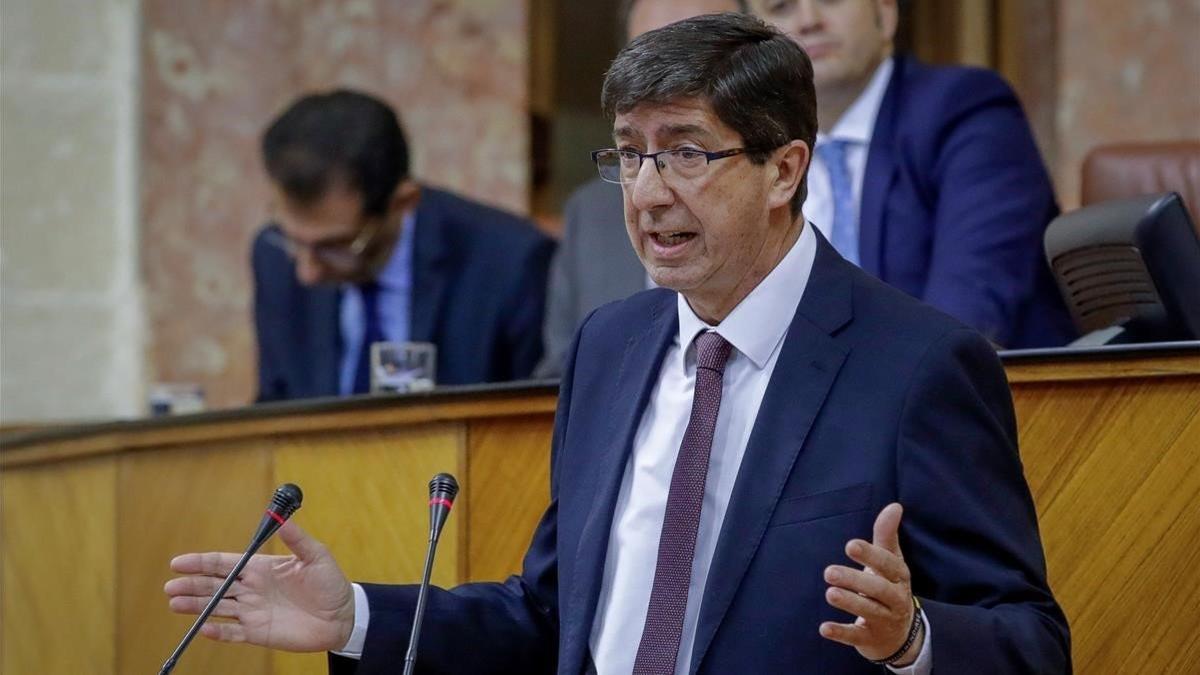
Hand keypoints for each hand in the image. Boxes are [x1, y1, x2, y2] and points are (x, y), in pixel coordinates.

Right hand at [164, 521, 355, 651]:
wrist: (343, 616)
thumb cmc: (331, 584)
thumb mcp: (317, 557)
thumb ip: (298, 540)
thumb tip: (283, 520)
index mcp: (261, 568)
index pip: (225, 563)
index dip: (201, 562)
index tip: (179, 562)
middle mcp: (252, 589)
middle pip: (215, 586)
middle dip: (191, 585)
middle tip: (171, 585)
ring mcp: (253, 611)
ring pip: (218, 608)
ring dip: (196, 606)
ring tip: (175, 603)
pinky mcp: (259, 632)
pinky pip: (233, 633)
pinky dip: (218, 632)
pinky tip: (204, 628)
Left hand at [819, 503, 923, 665]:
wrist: (901, 635)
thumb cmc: (890, 588)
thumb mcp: (891, 562)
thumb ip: (887, 535)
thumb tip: (895, 505)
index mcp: (899, 577)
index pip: (889, 564)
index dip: (871, 555)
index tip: (850, 545)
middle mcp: (895, 599)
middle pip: (878, 590)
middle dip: (855, 580)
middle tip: (828, 571)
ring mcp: (884, 621)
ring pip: (869, 612)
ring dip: (849, 603)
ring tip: (829, 593)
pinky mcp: (871, 640)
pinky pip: (856, 637)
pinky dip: (840, 633)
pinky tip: (824, 628)